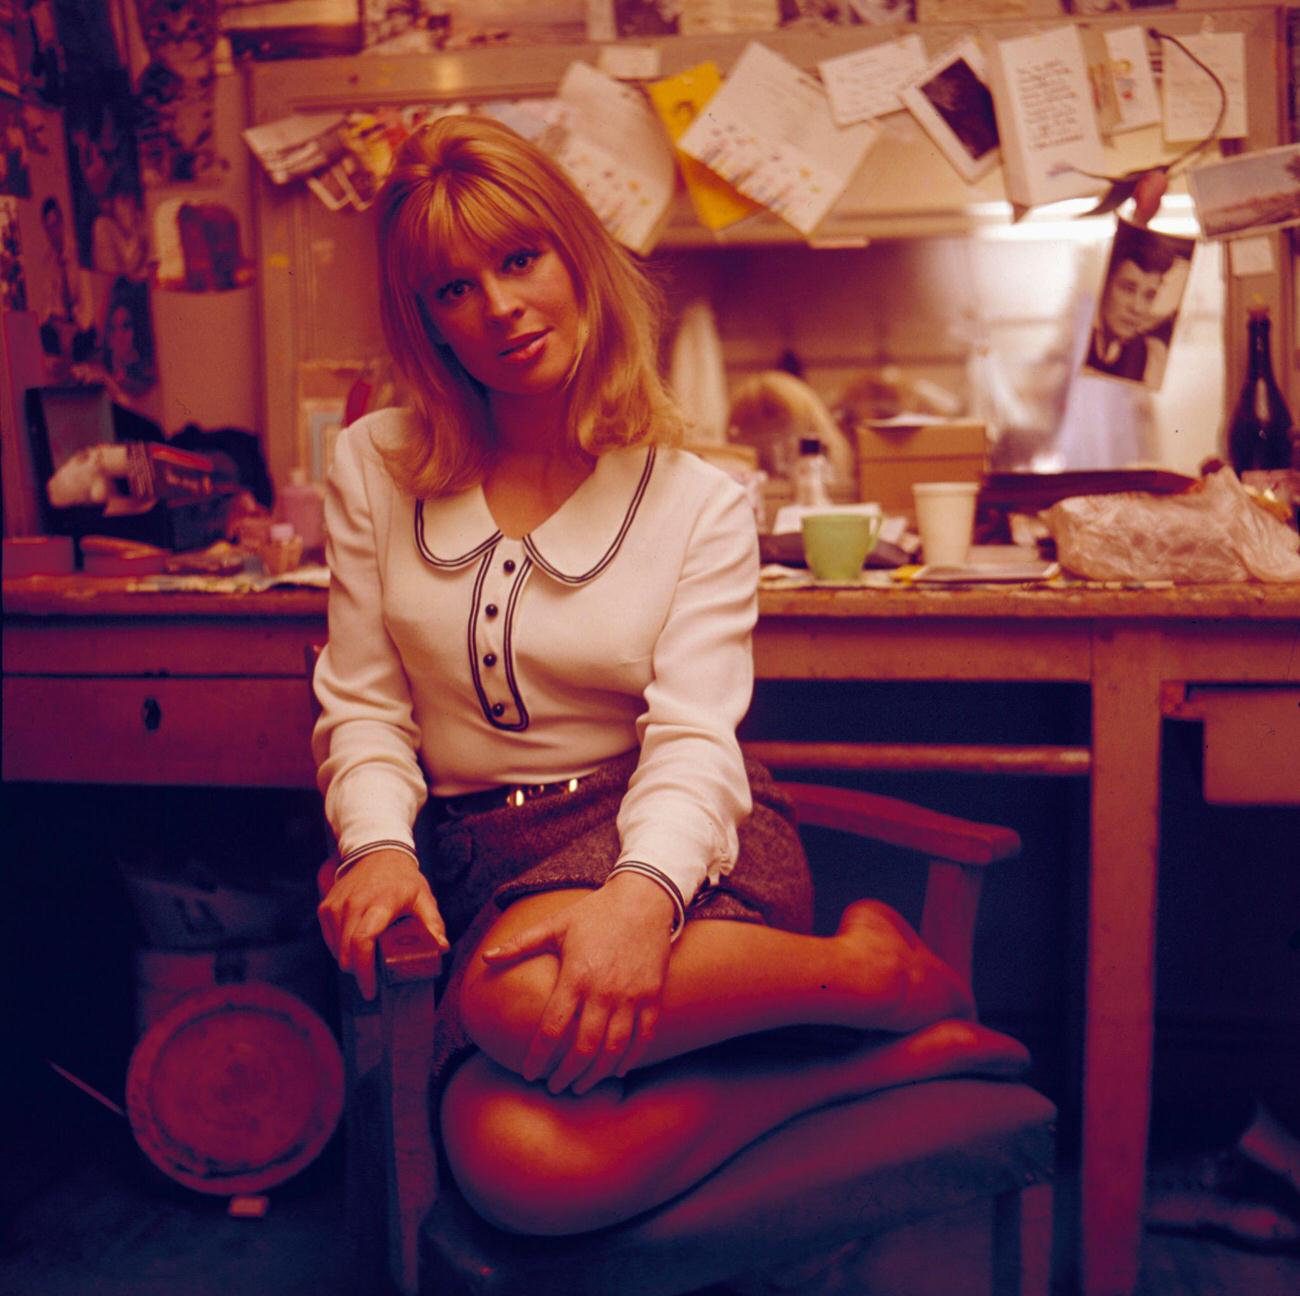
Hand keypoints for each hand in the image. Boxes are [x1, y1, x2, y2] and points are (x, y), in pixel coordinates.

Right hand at [317, 848, 448, 999]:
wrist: (377, 852)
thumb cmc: (403, 879)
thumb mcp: (424, 898)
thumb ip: (433, 924)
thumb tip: (442, 949)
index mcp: (381, 902)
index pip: (363, 941)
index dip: (365, 970)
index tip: (372, 990)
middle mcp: (355, 903)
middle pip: (347, 952)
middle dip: (359, 973)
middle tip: (373, 982)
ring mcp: (337, 905)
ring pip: (336, 949)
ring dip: (351, 961)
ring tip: (368, 960)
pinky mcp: (326, 907)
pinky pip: (330, 939)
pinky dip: (341, 949)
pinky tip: (356, 944)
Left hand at [481, 873, 675, 1094]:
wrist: (643, 899)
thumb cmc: (594, 913)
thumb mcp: (556, 925)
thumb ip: (520, 944)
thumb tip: (486, 957)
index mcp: (575, 976)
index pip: (552, 1029)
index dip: (538, 1057)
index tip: (529, 1073)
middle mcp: (603, 991)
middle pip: (583, 1047)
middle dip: (566, 1074)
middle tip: (554, 1087)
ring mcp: (631, 995)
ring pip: (614, 1049)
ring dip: (596, 1074)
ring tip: (582, 1086)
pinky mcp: (653, 995)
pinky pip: (644, 1036)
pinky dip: (631, 1058)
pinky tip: (617, 1070)